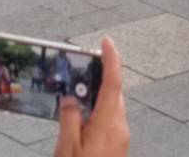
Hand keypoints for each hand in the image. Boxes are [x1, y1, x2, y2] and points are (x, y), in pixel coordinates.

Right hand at [53, 37, 127, 156]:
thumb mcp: (68, 146)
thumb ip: (69, 119)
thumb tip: (70, 100)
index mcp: (108, 123)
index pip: (113, 83)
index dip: (111, 60)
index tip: (107, 42)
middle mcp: (119, 128)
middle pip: (112, 93)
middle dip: (99, 79)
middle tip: (81, 70)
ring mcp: (120, 137)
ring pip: (111, 107)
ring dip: (97, 97)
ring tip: (76, 97)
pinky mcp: (118, 146)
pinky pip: (110, 120)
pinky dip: (98, 112)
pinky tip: (82, 119)